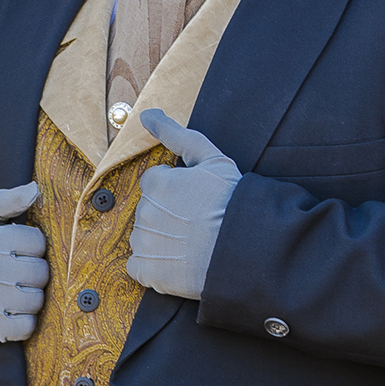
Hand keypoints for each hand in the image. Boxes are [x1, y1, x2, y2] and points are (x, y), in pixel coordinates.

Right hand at [0, 183, 48, 343]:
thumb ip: (7, 202)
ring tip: (15, 295)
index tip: (19, 253)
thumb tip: (35, 188)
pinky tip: (11, 314)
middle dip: (34, 275)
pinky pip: (26, 327)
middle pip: (40, 272)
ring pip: (36, 300)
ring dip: (31, 300)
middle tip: (19, 276)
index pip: (37, 241)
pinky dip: (24, 323)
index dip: (33, 248)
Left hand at [127, 112, 240, 299]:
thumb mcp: (212, 159)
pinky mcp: (147, 271)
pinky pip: (139, 267)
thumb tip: (146, 114)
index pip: (155, 184)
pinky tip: (177, 263)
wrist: (245, 248)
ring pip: (144, 238)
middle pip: (149, 211)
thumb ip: (176, 134)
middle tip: (197, 223)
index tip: (196, 201)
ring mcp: (144, 242)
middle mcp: (144, 211)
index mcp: (156, 183)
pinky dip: (154, 267)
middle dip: (168, 215)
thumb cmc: (233, 202)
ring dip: (161, 240)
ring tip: (191, 244)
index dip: (177, 192)